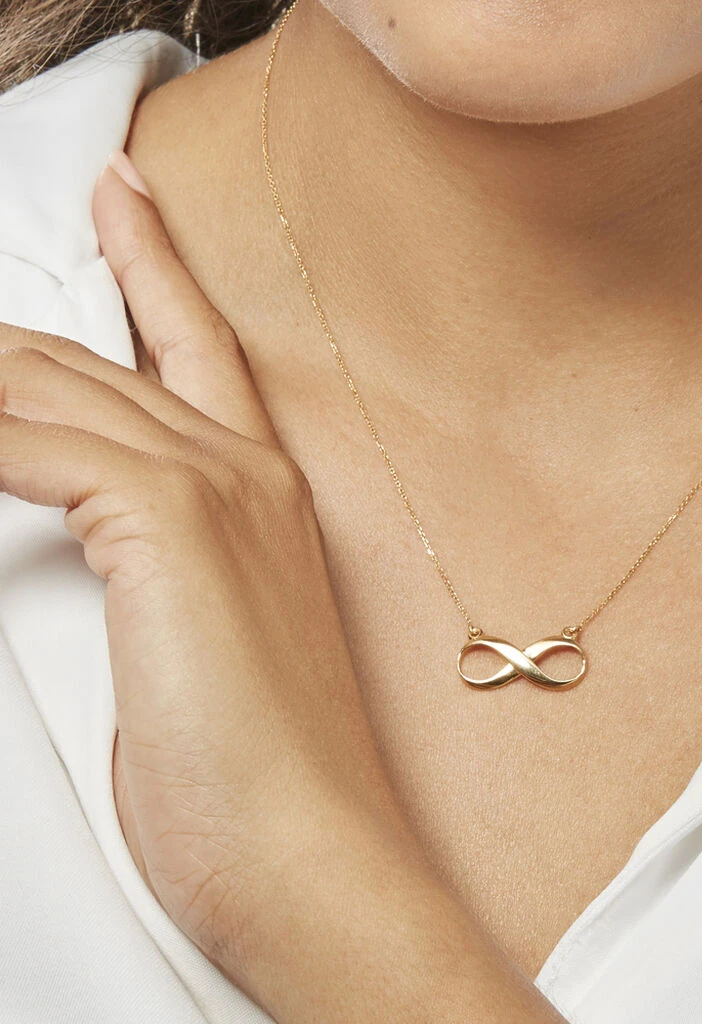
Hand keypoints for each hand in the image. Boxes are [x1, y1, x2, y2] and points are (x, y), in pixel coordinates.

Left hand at [0, 154, 563, 1023]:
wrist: (309, 843)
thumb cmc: (256, 765)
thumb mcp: (198, 640)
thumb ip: (146, 558)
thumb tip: (85, 515)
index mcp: (261, 489)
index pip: (190, 343)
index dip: (151, 260)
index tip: (119, 195)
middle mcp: (242, 468)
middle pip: (82, 359)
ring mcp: (214, 486)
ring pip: (44, 384)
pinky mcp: (173, 521)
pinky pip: (27, 440)